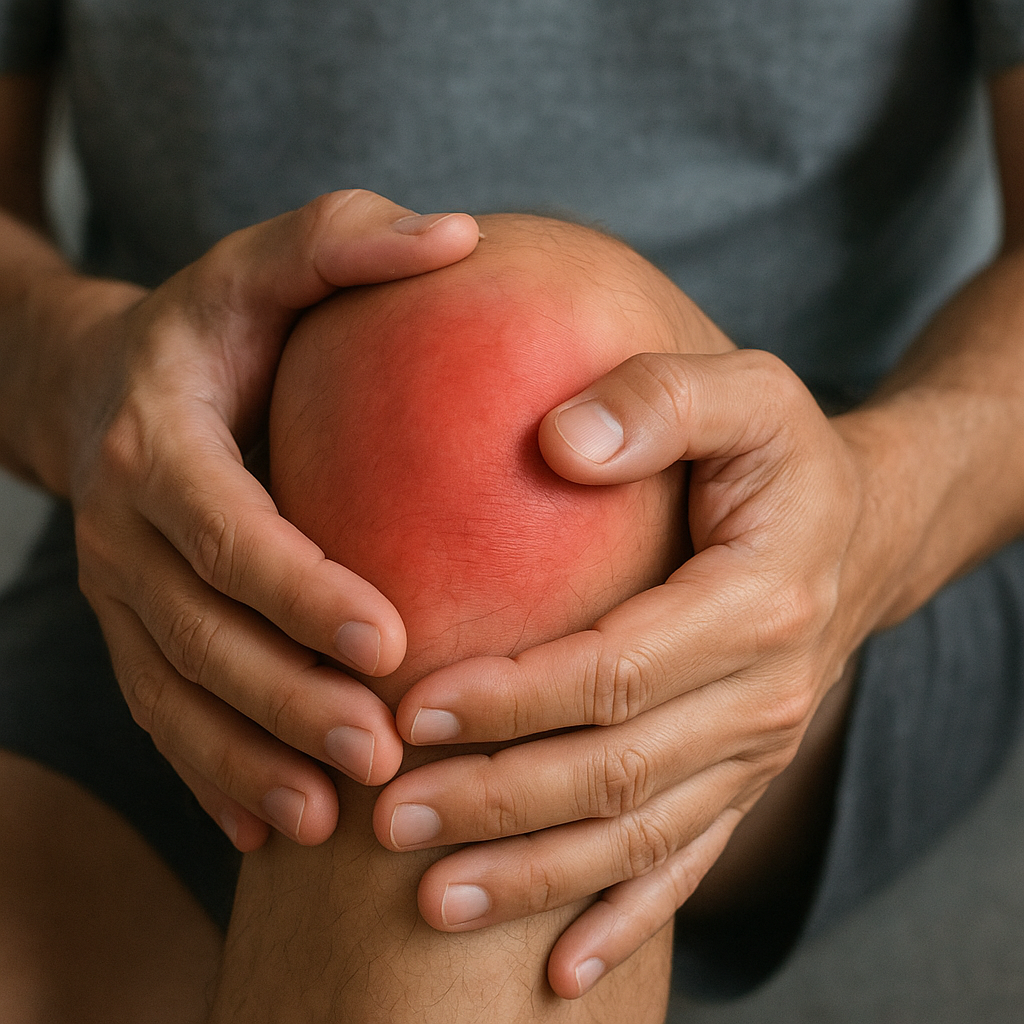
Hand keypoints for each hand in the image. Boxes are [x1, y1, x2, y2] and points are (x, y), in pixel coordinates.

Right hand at [68, 191, 479, 849]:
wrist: (103, 384)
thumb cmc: (217, 327)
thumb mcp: (270, 263)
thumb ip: (347, 243)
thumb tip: (459, 237)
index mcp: (160, 443)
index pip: (227, 530)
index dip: (299, 590)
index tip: (389, 641)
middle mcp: (123, 529)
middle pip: (201, 634)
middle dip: (288, 703)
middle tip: (384, 755)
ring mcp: (117, 591)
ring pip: (176, 695)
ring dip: (250, 763)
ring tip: (332, 819)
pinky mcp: (131, 631)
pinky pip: (163, 715)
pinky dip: (213, 778)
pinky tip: (272, 832)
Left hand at [375, 348, 885, 996]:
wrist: (863, 528)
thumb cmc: (781, 454)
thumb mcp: (740, 391)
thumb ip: (658, 401)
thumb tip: (557, 443)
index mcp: (757, 601)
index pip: (615, 670)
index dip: (513, 700)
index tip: (411, 711)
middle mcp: (764, 694)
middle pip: (614, 771)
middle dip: (497, 801)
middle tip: (386, 820)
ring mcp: (757, 751)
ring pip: (638, 836)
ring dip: (535, 876)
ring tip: (432, 903)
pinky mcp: (743, 778)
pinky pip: (686, 862)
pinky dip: (623, 919)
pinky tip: (560, 970)